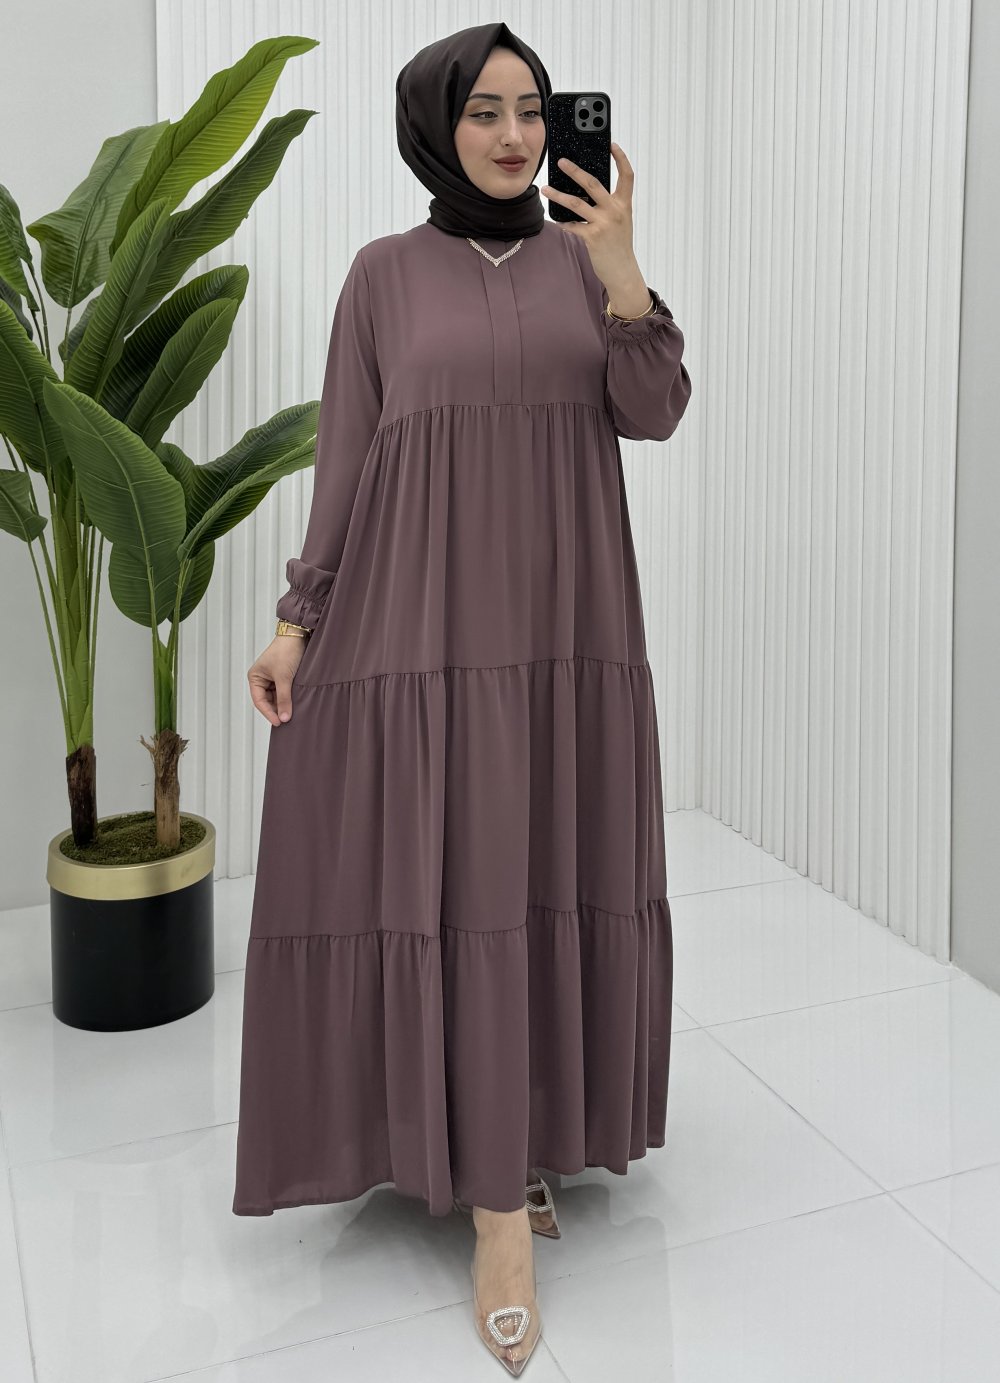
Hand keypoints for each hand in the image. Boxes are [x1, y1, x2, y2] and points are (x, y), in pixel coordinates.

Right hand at [248, 635, 307, 725]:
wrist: (298, 635)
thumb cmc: (286, 652)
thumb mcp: (284, 678)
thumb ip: (284, 699)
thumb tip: (284, 718)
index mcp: (255, 677)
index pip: (259, 701)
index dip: (269, 713)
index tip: (280, 722)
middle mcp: (261, 678)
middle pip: (267, 701)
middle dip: (276, 710)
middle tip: (287, 720)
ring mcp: (272, 678)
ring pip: (276, 697)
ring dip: (283, 704)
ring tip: (292, 713)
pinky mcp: (283, 676)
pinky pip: (284, 692)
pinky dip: (288, 698)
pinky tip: (295, 704)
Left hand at [540, 141, 642, 298]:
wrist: (622, 270)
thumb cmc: (619, 245)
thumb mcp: (621, 221)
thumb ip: (610, 205)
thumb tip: (587, 191)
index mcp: (624, 204)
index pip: (627, 176)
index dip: (621, 158)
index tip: (612, 145)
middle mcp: (615, 211)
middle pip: (593, 184)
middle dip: (575, 171)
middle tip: (561, 162)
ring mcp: (603, 224)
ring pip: (576, 203)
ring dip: (558, 195)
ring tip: (545, 188)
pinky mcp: (592, 237)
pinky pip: (572, 226)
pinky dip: (563, 222)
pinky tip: (555, 219)